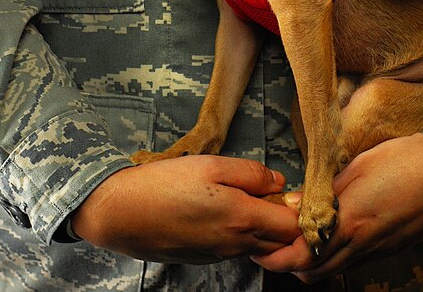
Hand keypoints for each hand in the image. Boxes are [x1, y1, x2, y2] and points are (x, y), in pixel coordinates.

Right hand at [70, 154, 300, 263]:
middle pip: (282, 243)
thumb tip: (279, 184)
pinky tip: (222, 212)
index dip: (300, 210)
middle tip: (274, 196)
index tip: (293, 192)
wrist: (121, 214)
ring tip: (247, 200)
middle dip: (286, 223)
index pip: (295, 227)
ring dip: (263, 229)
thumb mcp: (212, 165)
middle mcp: (236, 243)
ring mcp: (220, 254)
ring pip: (259, 247)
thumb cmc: (165, 184)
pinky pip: (236, 249)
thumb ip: (252, 174)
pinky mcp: (205, 257)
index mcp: (243, 218)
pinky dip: (241, 235)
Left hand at [251, 133, 422, 282]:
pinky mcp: (396, 247)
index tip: (258, 240)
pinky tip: (337, 226)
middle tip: (274, 237)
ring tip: (301, 229)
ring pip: (335, 268)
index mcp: (350, 224)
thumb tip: (292, 205)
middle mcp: (365, 245)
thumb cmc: (411, 157)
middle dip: (287, 261)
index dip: (272, 254)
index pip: (297, 258)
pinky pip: (357, 258)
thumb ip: (323, 190)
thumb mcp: (358, 166)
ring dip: (312, 257)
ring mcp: (382, 250)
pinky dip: (338, 250)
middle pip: (312, 273)